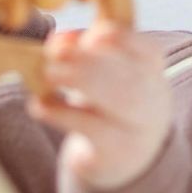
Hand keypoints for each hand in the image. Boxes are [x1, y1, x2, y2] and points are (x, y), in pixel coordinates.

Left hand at [28, 23, 172, 190]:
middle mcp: (153, 103)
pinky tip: (38, 106)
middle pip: (133, 78)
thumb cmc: (107, 107)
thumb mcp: (100, 78)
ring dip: (78, 82)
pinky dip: (62, 114)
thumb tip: (58, 41)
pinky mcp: (116, 155)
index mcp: (152, 75)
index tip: (95, 33)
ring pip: (117, 104)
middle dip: (92, 61)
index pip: (149, 52)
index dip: (126, 40)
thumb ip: (84, 54)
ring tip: (48, 73)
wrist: (119, 160)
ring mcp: (139, 132)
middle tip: (55, 51)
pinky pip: (93, 131)